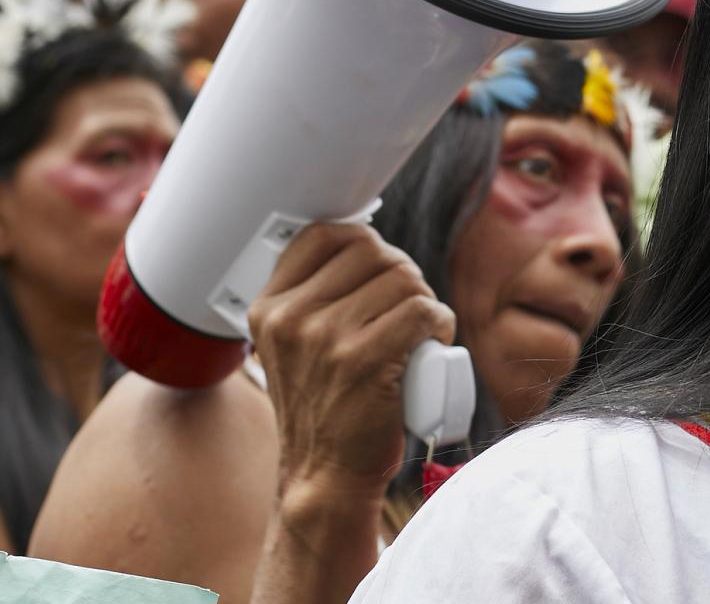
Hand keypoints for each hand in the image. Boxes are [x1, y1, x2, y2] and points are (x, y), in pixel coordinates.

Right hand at [248, 223, 454, 502]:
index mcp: (270, 308)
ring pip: (403, 279)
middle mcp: (290, 318)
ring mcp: (324, 338)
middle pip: (373, 252)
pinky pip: (422, 311)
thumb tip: (368, 251)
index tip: (379, 273)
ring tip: (418, 332)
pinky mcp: (362, 360)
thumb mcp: (294, 347)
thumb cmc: (324, 411)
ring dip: (424, 301)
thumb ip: (313, 300)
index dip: (365, 246)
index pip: (325, 234)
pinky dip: (439, 322)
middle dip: (402, 275)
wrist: (324, 475)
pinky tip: (432, 341)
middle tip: (407, 309)